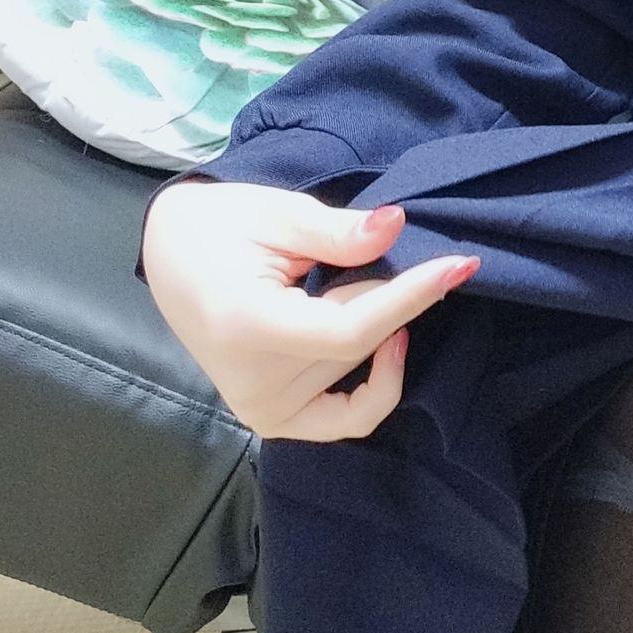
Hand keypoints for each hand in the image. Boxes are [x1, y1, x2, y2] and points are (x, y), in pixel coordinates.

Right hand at [140, 178, 478, 440]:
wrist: (172, 255)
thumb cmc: (221, 227)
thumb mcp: (277, 213)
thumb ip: (338, 231)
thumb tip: (396, 227)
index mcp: (247, 328)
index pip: (351, 331)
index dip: (411, 298)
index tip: (460, 265)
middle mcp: (254, 385)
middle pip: (359, 348)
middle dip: (393, 299)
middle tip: (395, 256)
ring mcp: (263, 411)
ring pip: (359, 375)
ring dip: (377, 329)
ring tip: (354, 284)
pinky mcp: (271, 419)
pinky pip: (346, 417)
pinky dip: (376, 382)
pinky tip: (387, 341)